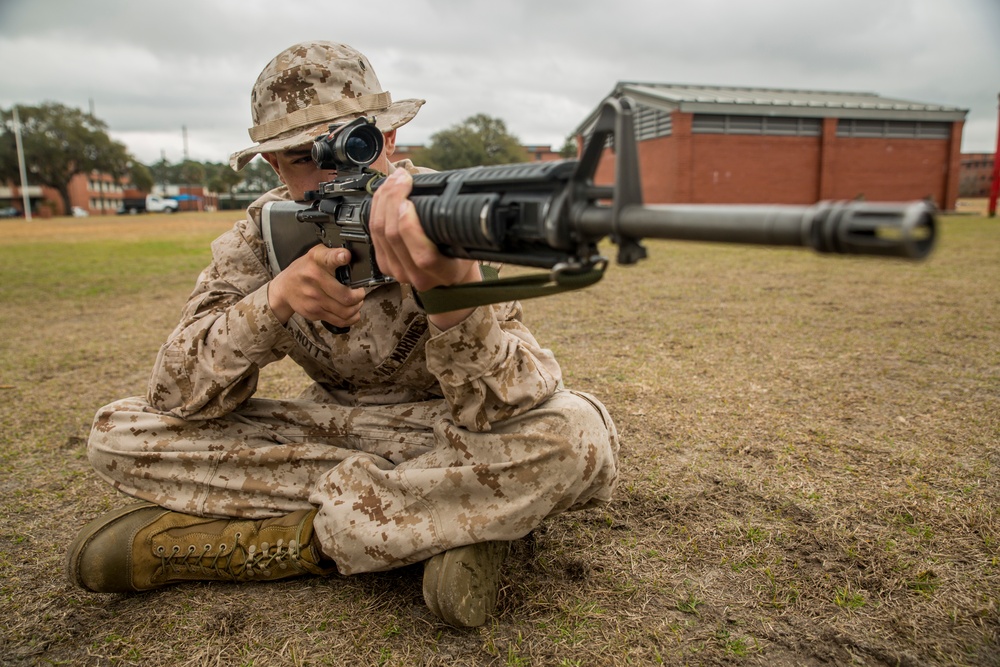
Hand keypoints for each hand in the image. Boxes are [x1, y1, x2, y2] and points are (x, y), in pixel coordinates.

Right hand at [267, 244, 365, 327]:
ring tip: (357, 302)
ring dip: (357, 307)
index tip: (346, 256)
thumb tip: (351, 256)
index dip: (339, 256)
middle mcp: (314, 281)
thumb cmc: (304, 270)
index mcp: (317, 261)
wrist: (284, 288)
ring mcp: (314, 299)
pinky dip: (351, 318)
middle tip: (360, 292)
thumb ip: (333, 254)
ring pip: (345, 311)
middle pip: (346, 296)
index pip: (329, 258)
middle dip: (359, 295)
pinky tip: (352, 312)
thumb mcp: (315, 255)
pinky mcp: (314, 313)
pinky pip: (339, 321)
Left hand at [368, 169, 481, 329]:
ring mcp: (398, 271)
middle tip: (401, 178)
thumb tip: (442, 189)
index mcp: (444, 273)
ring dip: (384, 200)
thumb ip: (455, 222)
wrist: (451, 270)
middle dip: (393, 200)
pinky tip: (385, 193)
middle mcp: (418, 276)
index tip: (409, 201)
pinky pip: (373, 233)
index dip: (410, 227)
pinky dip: (377, 208)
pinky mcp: (384, 263)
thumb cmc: (462, 250)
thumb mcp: (468, 238)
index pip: (422, 256)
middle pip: (393, 237)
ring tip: (394, 179)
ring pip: (379, 232)